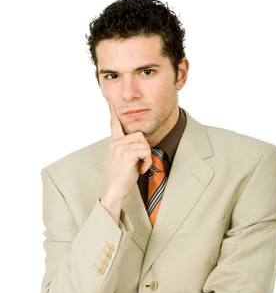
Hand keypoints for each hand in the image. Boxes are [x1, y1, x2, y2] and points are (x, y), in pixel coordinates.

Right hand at [100, 104, 151, 221]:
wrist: (115, 190)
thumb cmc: (122, 177)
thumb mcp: (124, 160)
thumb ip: (129, 149)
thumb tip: (141, 142)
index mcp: (115, 143)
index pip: (114, 125)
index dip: (113, 113)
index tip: (111, 102)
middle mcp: (115, 143)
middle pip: (141, 135)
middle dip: (145, 150)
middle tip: (139, 163)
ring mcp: (120, 148)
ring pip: (145, 143)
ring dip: (147, 157)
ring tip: (138, 167)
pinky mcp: (126, 154)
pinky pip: (146, 151)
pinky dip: (147, 162)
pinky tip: (139, 170)